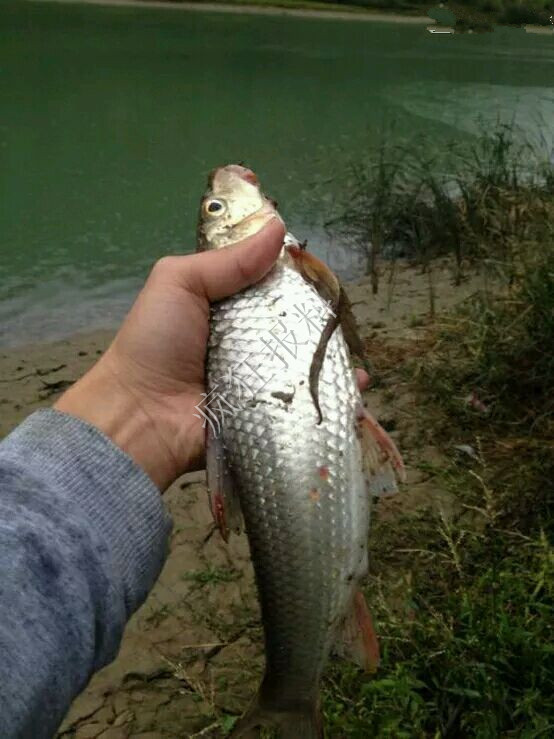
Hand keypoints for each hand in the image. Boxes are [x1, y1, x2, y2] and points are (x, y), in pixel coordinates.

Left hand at [55, 217, 368, 490]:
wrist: (143, 417)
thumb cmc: (155, 343)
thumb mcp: (179, 282)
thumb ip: (227, 259)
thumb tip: (278, 227)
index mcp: (225, 303)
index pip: (264, 275)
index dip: (288, 262)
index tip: (313, 249)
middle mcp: (247, 335)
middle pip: (292, 314)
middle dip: (319, 305)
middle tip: (341, 298)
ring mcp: (261, 373)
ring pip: (307, 354)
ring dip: (333, 348)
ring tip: (354, 341)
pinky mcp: (271, 408)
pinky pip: (308, 396)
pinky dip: (335, 391)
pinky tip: (357, 384)